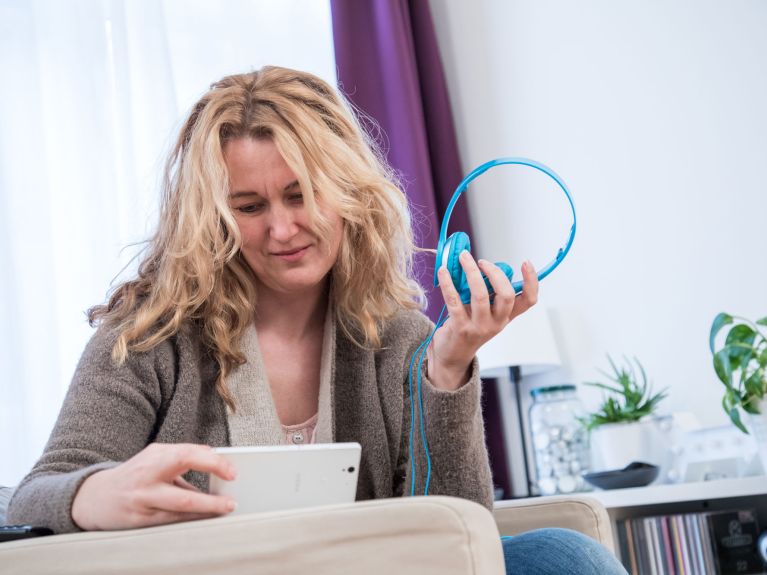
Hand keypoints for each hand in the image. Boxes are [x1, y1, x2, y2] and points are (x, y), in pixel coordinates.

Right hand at [71, 443, 236, 530]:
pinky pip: (170, 522)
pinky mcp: (138, 521)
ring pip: (178, 513)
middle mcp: (147, 481)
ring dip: (204, 513)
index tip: (232, 473)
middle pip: (182, 495)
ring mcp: (142, 503)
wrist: (96, 496)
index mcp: (155, 457)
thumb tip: (214, 458)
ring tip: (223, 510)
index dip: (214, 463)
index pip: (188, 456)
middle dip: (210, 502)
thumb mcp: (157, 457)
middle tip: (230, 503)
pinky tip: (204, 518)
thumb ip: (184, 458)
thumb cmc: (136, 475)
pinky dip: (190, 520)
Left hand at [428, 250, 538, 390]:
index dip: (531, 281)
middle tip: (482, 261)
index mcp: (506, 316)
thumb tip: (480, 264)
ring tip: (463, 258)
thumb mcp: (485, 313)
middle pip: (506, 295)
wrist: (452, 355)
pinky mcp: (460, 328)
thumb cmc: (469, 327)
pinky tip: (443, 272)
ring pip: (480, 295)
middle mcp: (497, 322)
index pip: (528, 300)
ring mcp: (479, 327)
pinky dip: (448, 283)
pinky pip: (454, 301)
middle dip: (495, 273)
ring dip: (471, 272)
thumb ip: (488, 293)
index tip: (526, 263)